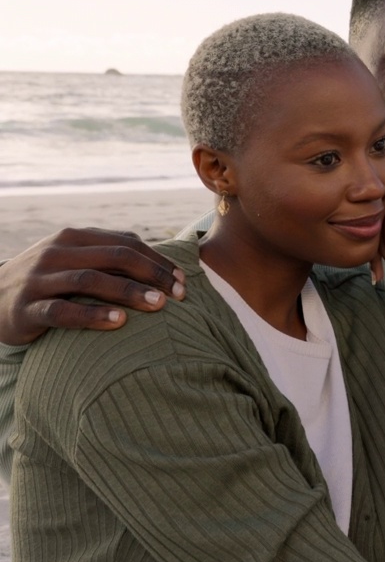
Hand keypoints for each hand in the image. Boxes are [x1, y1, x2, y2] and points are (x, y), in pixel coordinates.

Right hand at [0, 228, 185, 345]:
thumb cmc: (48, 280)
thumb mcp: (75, 259)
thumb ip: (110, 254)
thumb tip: (160, 258)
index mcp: (74, 238)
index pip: (126, 244)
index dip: (158, 262)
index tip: (183, 282)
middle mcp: (55, 253)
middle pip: (114, 257)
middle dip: (151, 275)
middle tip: (178, 295)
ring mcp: (38, 279)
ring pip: (90, 280)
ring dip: (128, 292)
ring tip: (158, 306)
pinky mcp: (25, 309)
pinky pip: (62, 311)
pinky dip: (92, 316)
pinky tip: (119, 323)